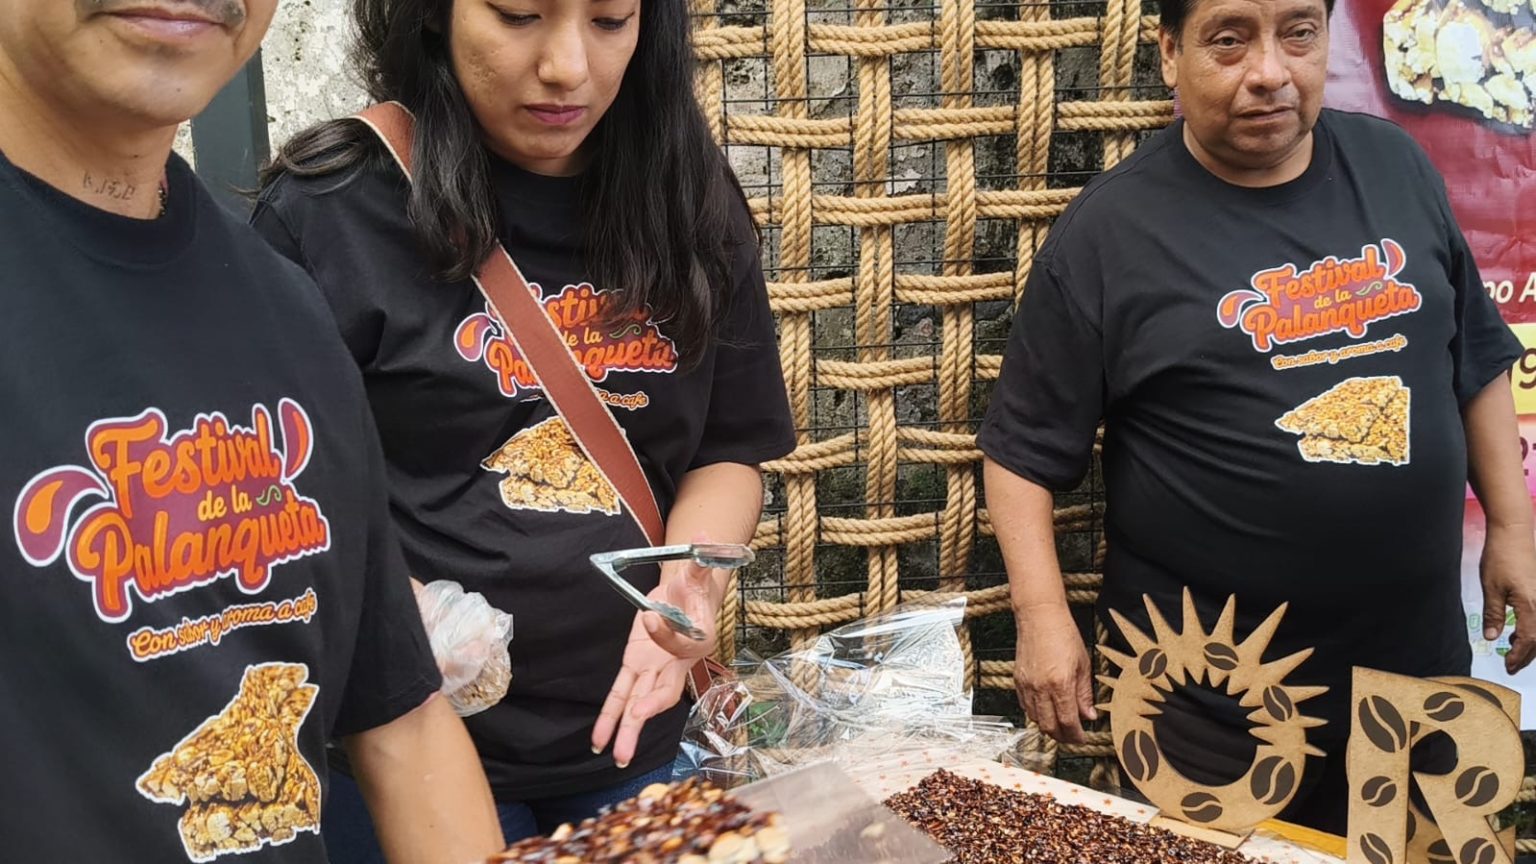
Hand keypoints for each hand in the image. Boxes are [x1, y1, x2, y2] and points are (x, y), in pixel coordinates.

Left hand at [591, 560, 721, 766]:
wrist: (689, 596)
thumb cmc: (696, 585)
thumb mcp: (699, 570)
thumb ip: (702, 558)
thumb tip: (704, 535)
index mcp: (697, 640)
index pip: (679, 642)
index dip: (664, 632)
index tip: (649, 615)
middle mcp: (677, 663)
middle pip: (664, 690)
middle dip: (650, 708)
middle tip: (638, 718)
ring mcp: (655, 669)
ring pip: (640, 703)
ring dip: (629, 730)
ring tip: (618, 756)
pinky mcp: (636, 667)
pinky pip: (621, 696)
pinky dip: (610, 718)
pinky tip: (598, 742)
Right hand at [1014, 602, 1096, 744]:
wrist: (1039, 617)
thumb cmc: (1063, 635)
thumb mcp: (1083, 664)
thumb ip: (1085, 693)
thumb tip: (1090, 715)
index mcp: (1060, 684)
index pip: (1068, 721)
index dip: (1076, 735)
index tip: (1082, 739)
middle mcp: (1040, 688)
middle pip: (1049, 726)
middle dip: (1062, 737)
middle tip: (1073, 737)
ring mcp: (1027, 685)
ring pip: (1036, 719)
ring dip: (1049, 727)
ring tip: (1061, 725)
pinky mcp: (1017, 680)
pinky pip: (1025, 706)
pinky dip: (1036, 714)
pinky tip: (1046, 711)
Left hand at [1480, 523, 1535, 673]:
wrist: (1514, 533)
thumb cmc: (1501, 558)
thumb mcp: (1491, 588)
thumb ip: (1494, 615)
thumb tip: (1492, 637)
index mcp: (1532, 606)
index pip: (1529, 640)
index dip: (1519, 656)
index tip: (1508, 666)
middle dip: (1527, 655)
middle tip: (1512, 666)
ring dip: (1531, 643)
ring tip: (1512, 649)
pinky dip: (1533, 628)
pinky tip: (1518, 630)